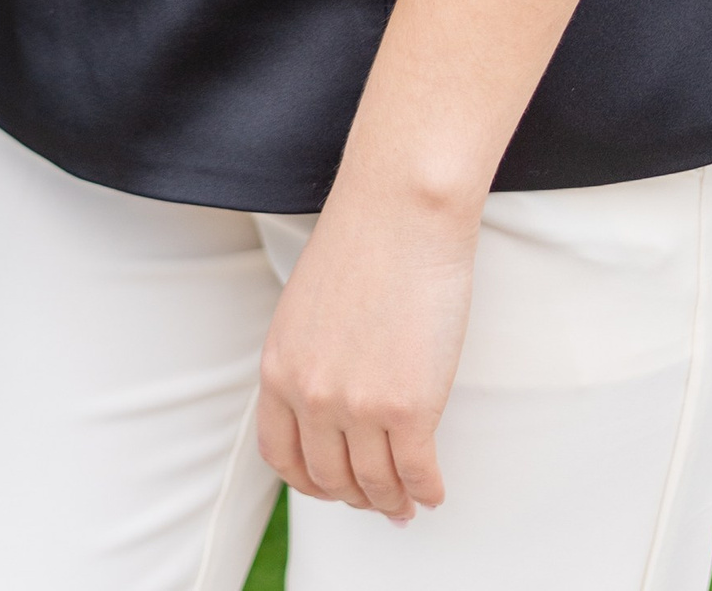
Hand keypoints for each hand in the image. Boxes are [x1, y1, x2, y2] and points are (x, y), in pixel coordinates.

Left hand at [256, 167, 481, 520]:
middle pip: (329, 480)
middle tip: (379, 500)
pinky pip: (417, 475)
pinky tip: (433, 489)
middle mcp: (311, 396)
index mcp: (278, 369)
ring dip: (393, 503)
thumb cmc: (361, 243)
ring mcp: (359, 406)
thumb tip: (330, 412)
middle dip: (356, 498)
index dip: (309, 482)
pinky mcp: (409, 408)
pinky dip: (427, 491)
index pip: (281, 457)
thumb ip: (307, 360)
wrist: (401, 209)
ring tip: (408, 500)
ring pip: (375, 486)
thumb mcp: (304, 309)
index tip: (333, 486)